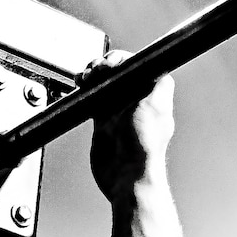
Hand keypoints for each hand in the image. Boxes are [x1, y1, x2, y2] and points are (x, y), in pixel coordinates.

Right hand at [87, 50, 175, 200]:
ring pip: (104, 81)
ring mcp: (120, 110)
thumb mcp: (153, 107)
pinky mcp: (104, 120)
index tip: (110, 63)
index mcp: (153, 94)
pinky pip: (94, 97)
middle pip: (118, 70)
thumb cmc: (144, 148)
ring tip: (86, 77)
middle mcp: (137, 100)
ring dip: (93, 75)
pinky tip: (81, 86)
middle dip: (104, 65)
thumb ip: (155, 83)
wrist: (126, 176)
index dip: (121, 60)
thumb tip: (154, 64)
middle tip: (96, 71)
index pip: (137, 65)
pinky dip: (86, 89)